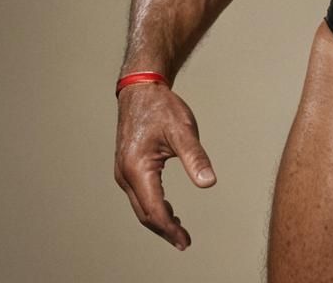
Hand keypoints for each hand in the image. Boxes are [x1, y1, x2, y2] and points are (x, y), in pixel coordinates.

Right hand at [114, 84, 215, 249]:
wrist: (141, 90)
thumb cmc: (161, 107)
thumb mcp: (183, 130)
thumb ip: (196, 157)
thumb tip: (209, 182)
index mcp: (137, 168)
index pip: (154, 209)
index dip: (170, 228)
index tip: (184, 241)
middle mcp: (125, 174)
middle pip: (144, 213)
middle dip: (164, 229)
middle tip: (184, 241)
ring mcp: (123, 171)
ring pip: (140, 206)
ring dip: (158, 220)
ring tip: (178, 230)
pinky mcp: (127, 167)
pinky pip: (139, 195)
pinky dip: (153, 207)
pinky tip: (168, 209)